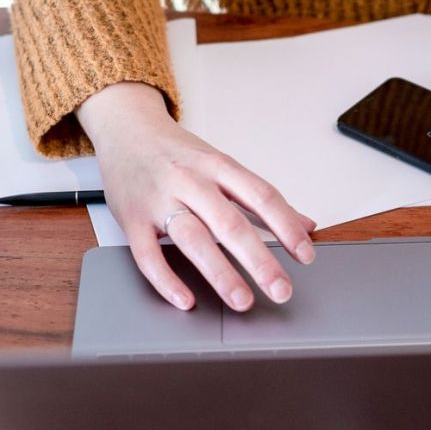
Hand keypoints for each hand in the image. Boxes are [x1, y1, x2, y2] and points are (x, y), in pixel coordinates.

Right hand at [77, 81, 315, 310]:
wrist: (125, 128)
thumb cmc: (175, 152)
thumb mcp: (221, 165)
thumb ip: (260, 198)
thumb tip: (305, 224)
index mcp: (218, 166)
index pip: (261, 196)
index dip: (286, 227)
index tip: (305, 255)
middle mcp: (191, 181)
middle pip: (230, 223)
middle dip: (259, 260)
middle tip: (281, 290)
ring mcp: (159, 200)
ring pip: (193, 239)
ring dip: (220, 273)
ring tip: (242, 300)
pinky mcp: (133, 219)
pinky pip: (148, 255)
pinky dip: (166, 280)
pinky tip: (186, 300)